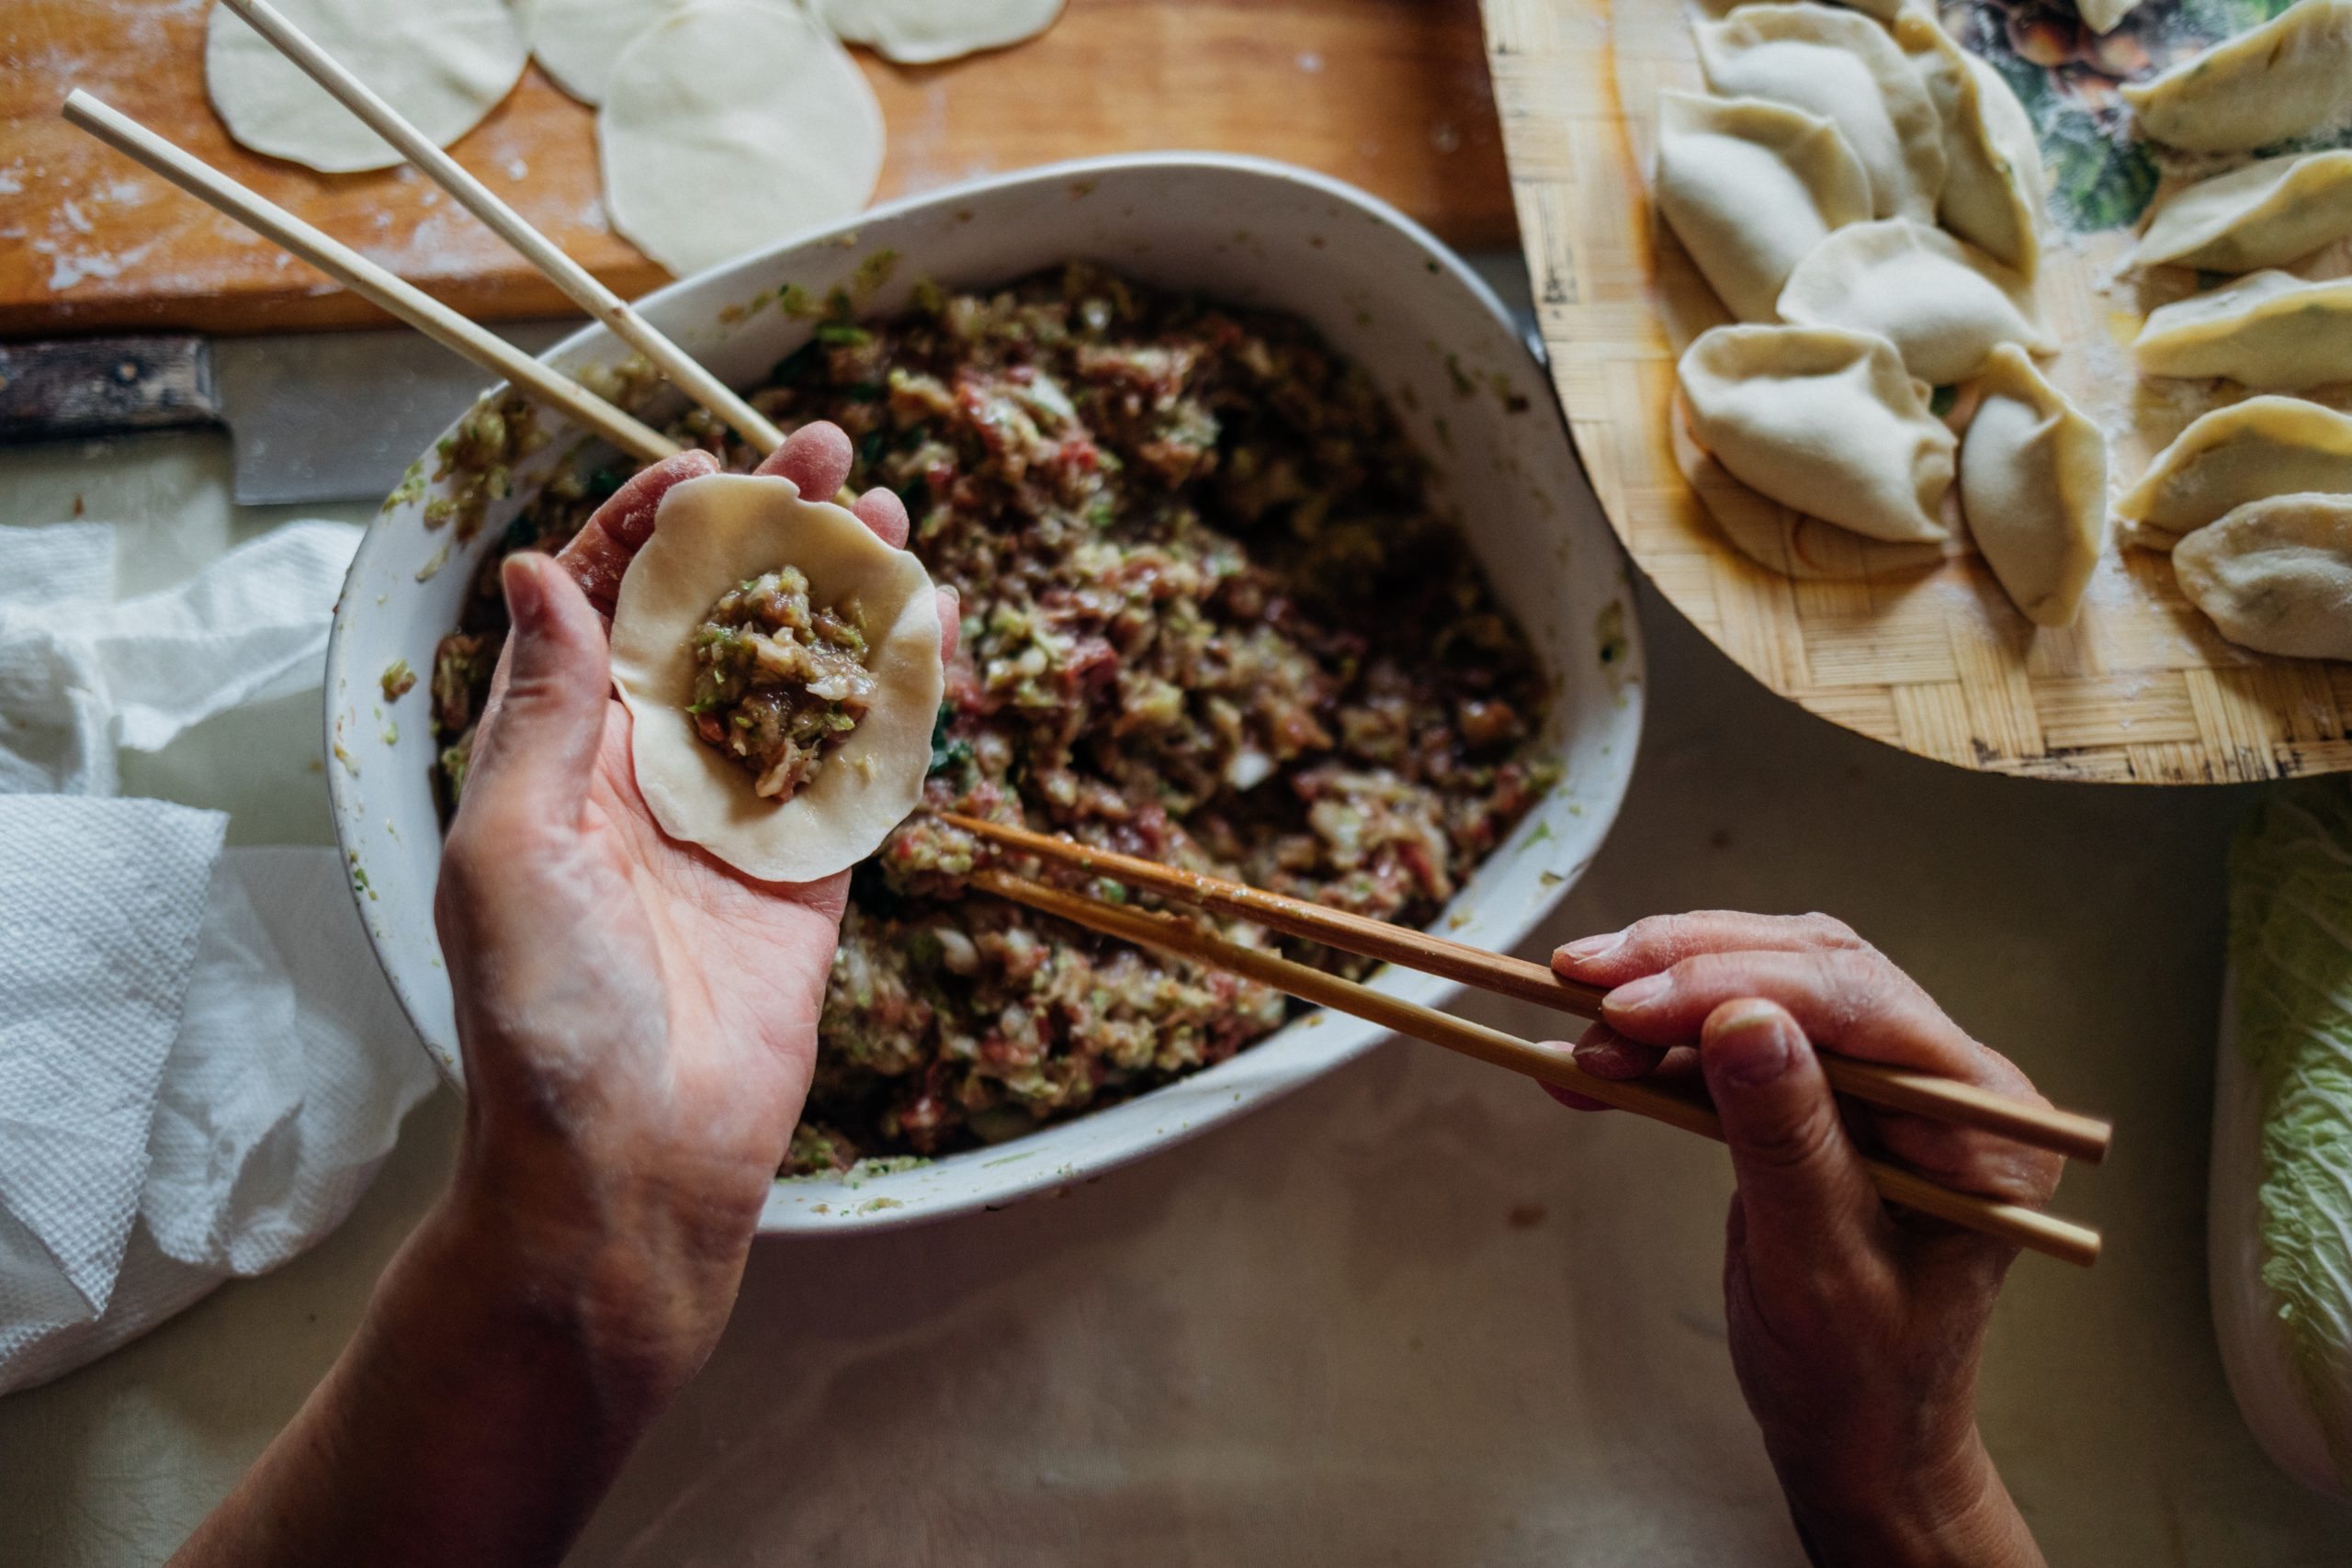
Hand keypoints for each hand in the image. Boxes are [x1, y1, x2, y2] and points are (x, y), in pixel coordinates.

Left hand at [432, 422, 955, 1389]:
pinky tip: (933, 632)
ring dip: (847, 597)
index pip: (611, 605)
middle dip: (775, 534)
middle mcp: (653, 771)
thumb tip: (543, 569)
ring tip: (896, 520)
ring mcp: (741, 819)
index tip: (711, 465)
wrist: (631, 1163)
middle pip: (723, 622)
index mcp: (564, 752)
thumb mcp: (509, 843)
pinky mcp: (814, 875)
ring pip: (803, 679)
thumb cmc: (542, 1014)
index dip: (655, 524)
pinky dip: (900, 698)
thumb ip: (544, 708)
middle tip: (835, 456)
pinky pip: (863, 767)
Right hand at [1549, 913, 2056, 1567]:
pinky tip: (1588, 1064)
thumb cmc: (1860, 1379)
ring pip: (1761, 990)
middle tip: (1584, 982)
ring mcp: (1878, 1084)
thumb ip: (1787, 1140)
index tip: (1633, 1003)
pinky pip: (1730, 1043)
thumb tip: (1743, 1021)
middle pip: (1809, 972)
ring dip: (1660, 1003)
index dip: (1738, 983)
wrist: (1855, 1437)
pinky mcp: (1818, 1094)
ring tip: (1579, 1034)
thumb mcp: (1821, 1267)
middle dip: (1687, 971)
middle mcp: (1942, 1080)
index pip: (1860, 1004)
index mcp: (1982, 1120)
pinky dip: (1656, 1049)